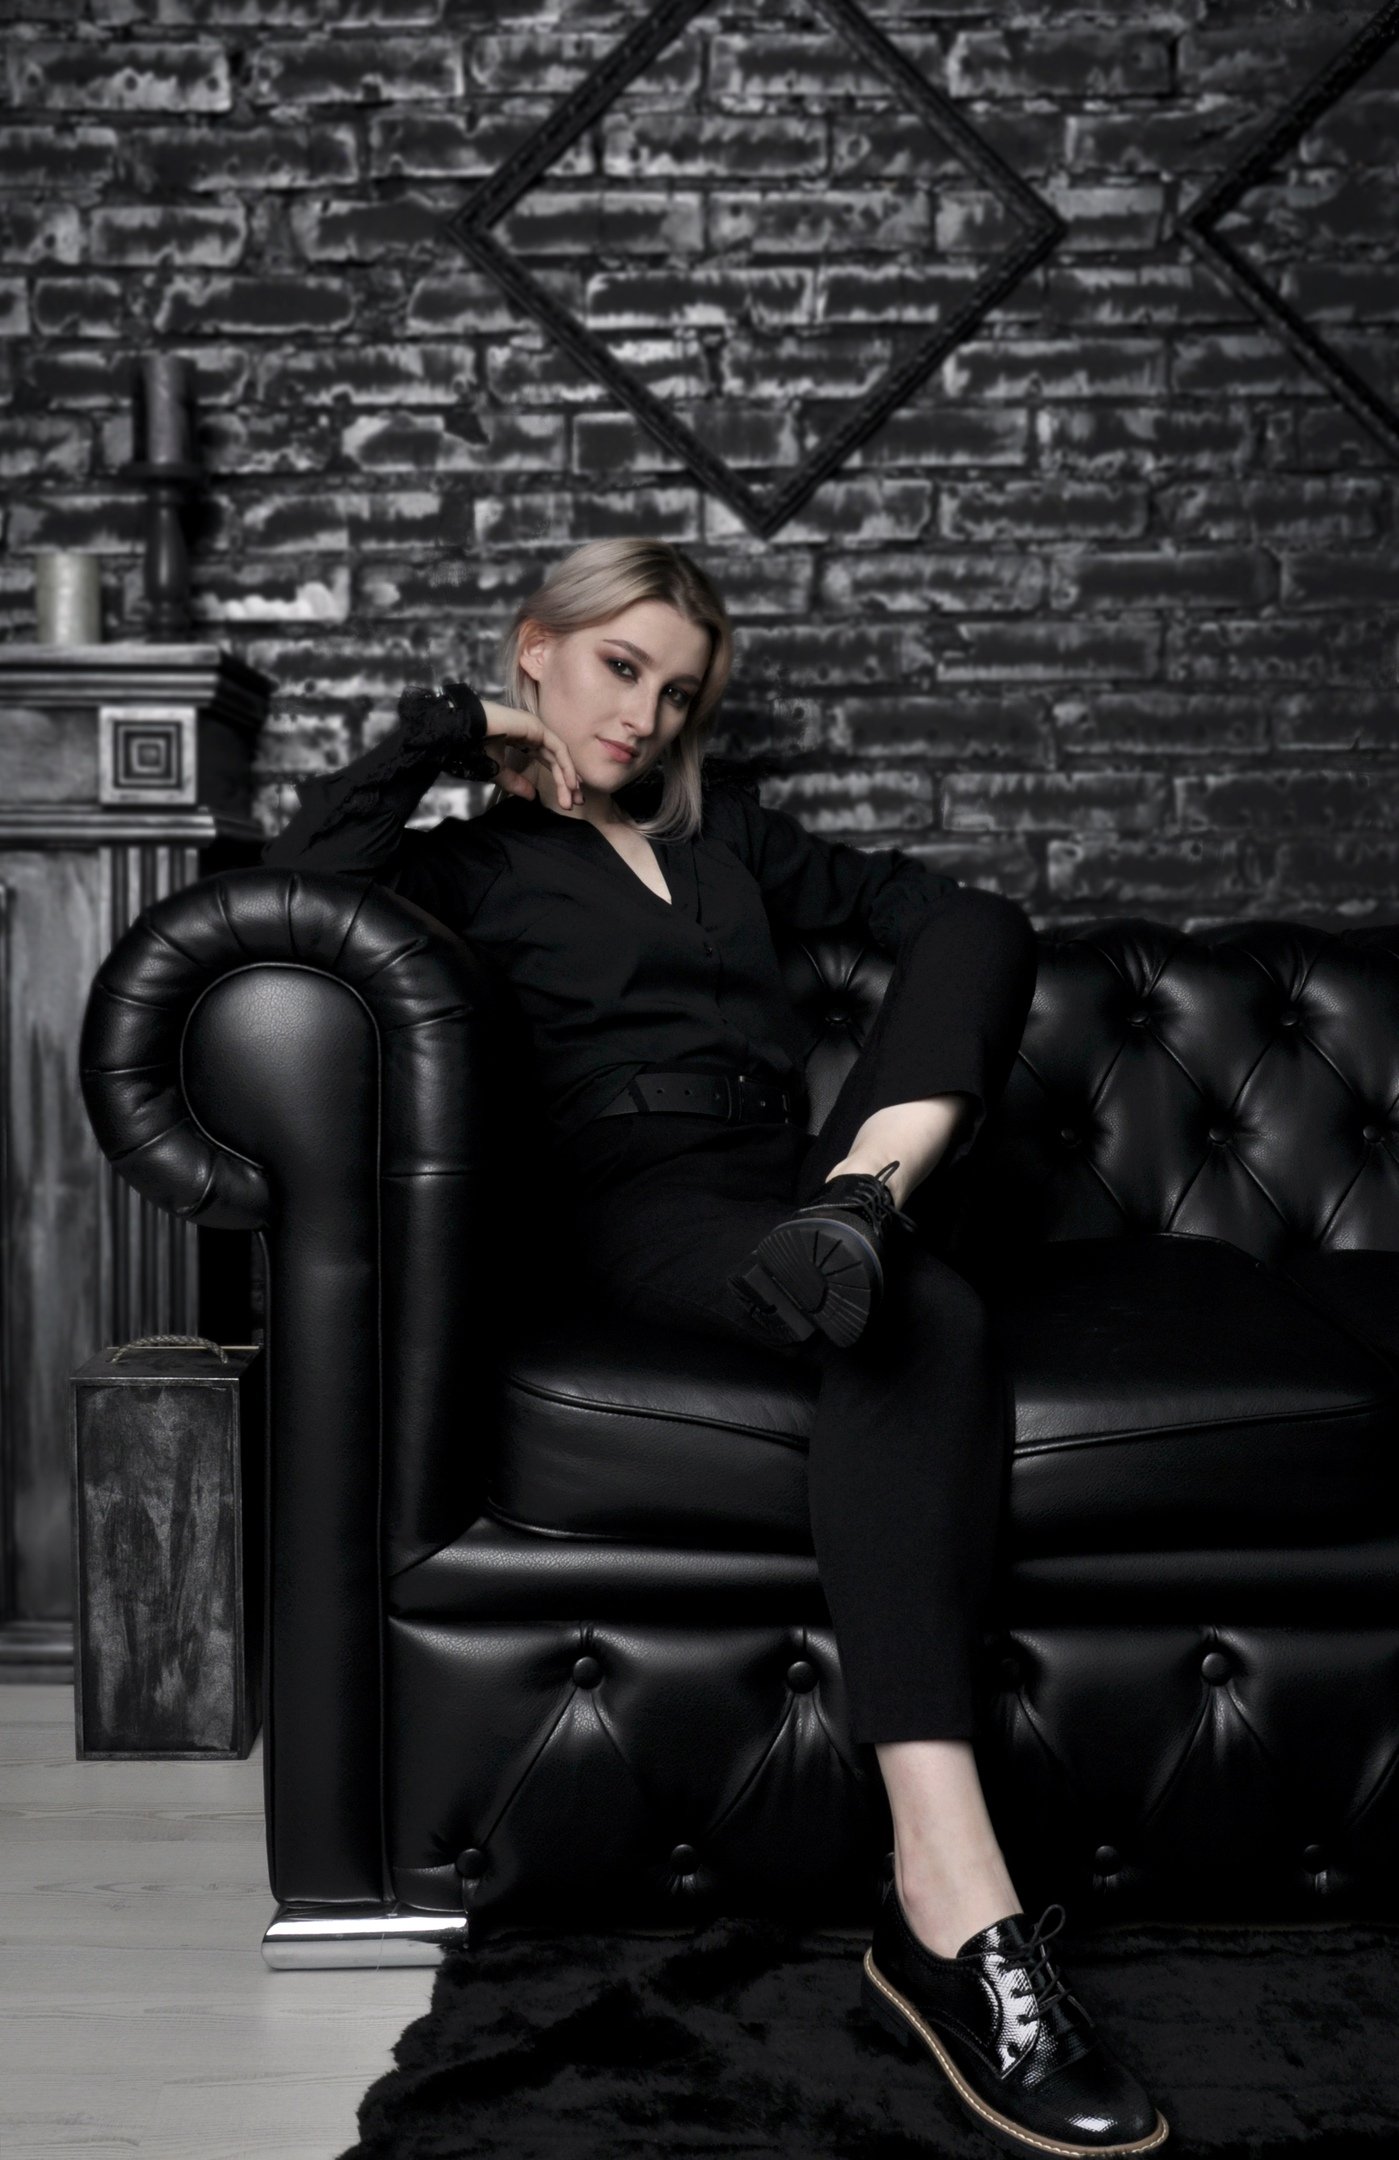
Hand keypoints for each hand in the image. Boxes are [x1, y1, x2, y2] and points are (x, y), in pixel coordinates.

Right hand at [396, 682, 583, 809]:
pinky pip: (557, 749)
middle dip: (568, 781)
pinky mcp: (537, 727)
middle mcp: (533, 733)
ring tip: (574, 798)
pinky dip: (565, 766)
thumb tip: (532, 796)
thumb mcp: (497, 771)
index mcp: (524, 739)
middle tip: (576, 802)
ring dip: (568, 777)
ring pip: (559, 755)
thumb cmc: (474, 746)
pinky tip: (569, 782)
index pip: (547, 760)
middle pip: (557, 759)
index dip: (559, 778)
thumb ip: (515, 782)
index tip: (567, 797)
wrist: (463, 731)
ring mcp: (536, 728)